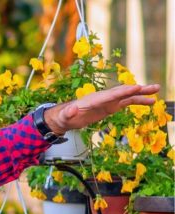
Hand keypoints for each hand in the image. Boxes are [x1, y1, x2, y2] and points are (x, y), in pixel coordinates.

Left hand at [44, 83, 161, 133]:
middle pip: (123, 92)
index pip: (110, 94)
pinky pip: (127, 102)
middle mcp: (104, 97)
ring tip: (156, 91)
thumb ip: (69, 112)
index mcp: (94, 99)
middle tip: (152, 87)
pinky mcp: (112, 106)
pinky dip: (138, 101)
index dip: (123, 92)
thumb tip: (71, 109)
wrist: (67, 117)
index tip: (136, 88)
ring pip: (128, 95)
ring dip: (142, 93)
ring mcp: (109, 101)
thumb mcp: (66, 116)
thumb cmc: (66, 116)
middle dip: (137, 89)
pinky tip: (150, 101)